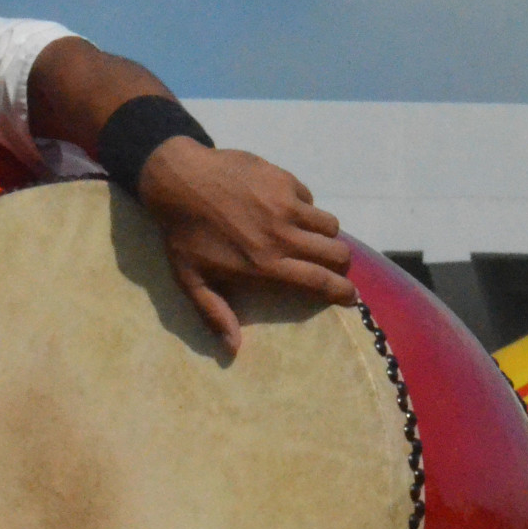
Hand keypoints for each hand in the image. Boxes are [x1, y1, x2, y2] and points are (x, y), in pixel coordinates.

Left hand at [138, 137, 356, 352]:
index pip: (319, 281)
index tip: (351, 296)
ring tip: (313, 237)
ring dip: (326, 234)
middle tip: (333, 265)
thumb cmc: (182, 234)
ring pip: (330, 224)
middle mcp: (282, 236)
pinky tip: (286, 209)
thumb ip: (214, 313)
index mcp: (264, 264)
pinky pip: (309, 198)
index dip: (342, 291)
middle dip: (341, 264)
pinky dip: (304, 207)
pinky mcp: (282, 180)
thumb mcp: (191, 279)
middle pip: (336, 253)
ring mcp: (285, 205)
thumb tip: (233, 348)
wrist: (177, 180)